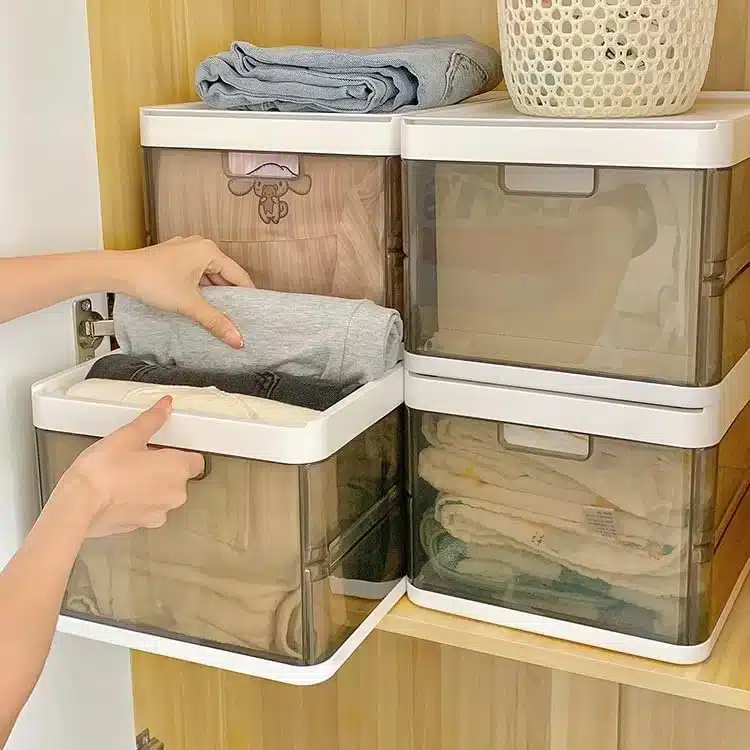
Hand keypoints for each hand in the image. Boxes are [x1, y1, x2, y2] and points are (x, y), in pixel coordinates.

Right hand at [52, 397, 203, 537]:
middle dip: (163, 468)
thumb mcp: (128, 435)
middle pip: (178, 478)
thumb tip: (165, 407)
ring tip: (125, 475)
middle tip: (139, 457)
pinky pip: (146, 509)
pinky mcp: (140, 526)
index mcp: (178, 469)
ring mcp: (159, 513)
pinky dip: (136, 501)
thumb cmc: (103, 470)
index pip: (196, 460)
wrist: (78, 505)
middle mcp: (175, 494)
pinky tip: (117, 492)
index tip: (165, 447)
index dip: (181, 452)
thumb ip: (152, 420)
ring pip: (162, 495)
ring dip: (150, 486)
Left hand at [119, 236, 254, 348]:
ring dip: (212, 293)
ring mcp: (185, 250)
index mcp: (209, 250)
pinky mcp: (173, 258)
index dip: (247, 295)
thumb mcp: (189, 304)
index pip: (238, 275)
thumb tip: (236, 339)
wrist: (119, 273)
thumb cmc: (152, 280)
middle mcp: (199, 245)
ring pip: (208, 275)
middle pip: (224, 275)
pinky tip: (198, 303)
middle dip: (229, 296)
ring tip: (216, 313)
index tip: (253, 312)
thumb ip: (215, 322)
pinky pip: (195, 273)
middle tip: (235, 317)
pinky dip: (199, 288)